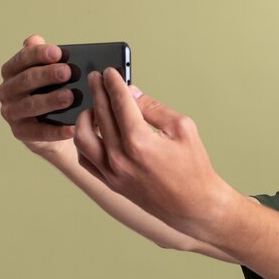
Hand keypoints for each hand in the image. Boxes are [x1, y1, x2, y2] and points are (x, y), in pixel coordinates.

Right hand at [0, 35, 75, 153]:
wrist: (53, 127)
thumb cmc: (52, 94)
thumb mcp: (49, 75)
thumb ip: (44, 58)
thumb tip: (35, 39)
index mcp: (12, 72)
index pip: (23, 59)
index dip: (39, 54)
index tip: (58, 52)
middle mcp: (8, 91)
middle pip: (26, 80)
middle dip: (46, 75)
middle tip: (67, 72)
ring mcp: (12, 113)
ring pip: (30, 105)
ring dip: (50, 100)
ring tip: (69, 97)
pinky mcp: (21, 132)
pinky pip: (39, 132)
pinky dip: (56, 131)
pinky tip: (72, 128)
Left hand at [73, 68, 233, 238]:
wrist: (195, 205)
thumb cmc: (194, 168)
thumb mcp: (183, 129)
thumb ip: (154, 108)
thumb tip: (132, 93)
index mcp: (140, 141)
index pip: (120, 103)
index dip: (114, 84)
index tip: (109, 72)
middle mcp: (121, 158)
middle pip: (100, 115)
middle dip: (98, 93)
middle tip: (97, 79)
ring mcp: (113, 173)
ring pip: (83, 138)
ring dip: (85, 118)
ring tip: (94, 107)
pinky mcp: (111, 184)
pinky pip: (86, 160)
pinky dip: (84, 143)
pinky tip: (93, 132)